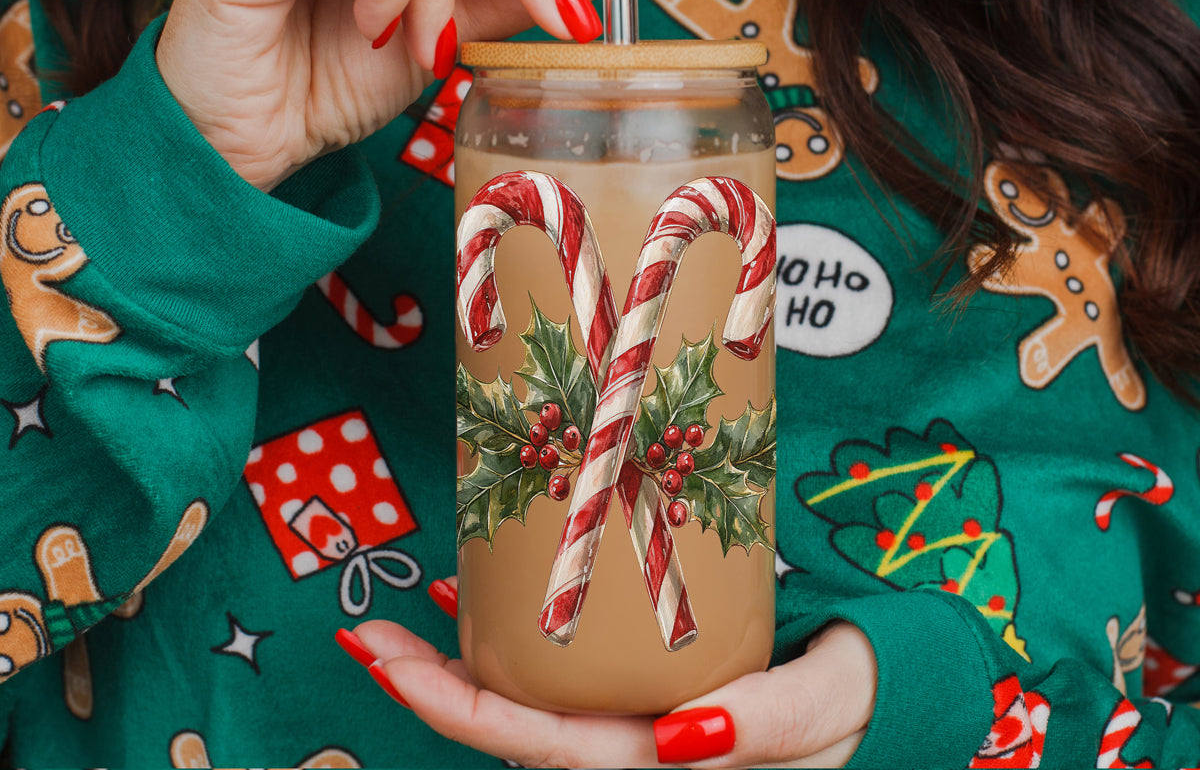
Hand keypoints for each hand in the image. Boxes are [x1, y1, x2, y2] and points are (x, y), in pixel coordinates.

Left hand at [350, 613, 875, 768]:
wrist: (879, 688)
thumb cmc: (860, 695)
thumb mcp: (830, 706)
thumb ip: (769, 726)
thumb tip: (678, 738)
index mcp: (669, 765)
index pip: (550, 752)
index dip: (468, 715)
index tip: (398, 668)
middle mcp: (637, 754)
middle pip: (517, 738)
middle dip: (435, 692)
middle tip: (368, 636)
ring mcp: (632, 729)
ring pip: (528, 715)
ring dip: (461, 674)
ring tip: (400, 625)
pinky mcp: (639, 696)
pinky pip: (560, 686)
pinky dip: (509, 651)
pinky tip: (477, 609)